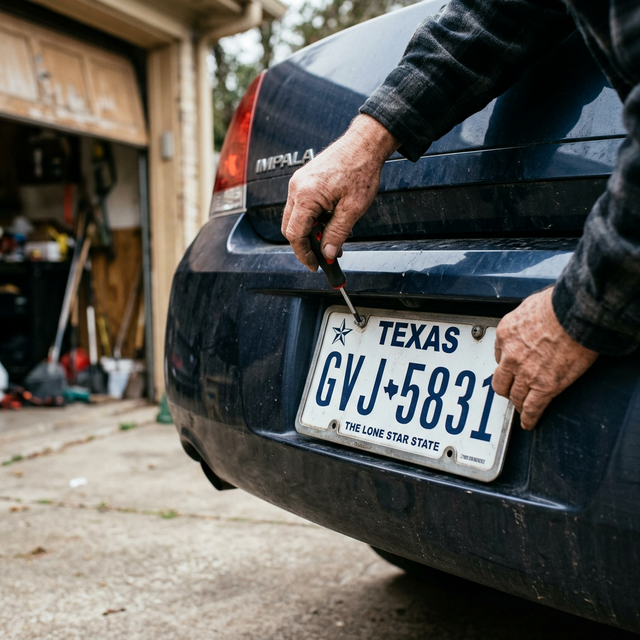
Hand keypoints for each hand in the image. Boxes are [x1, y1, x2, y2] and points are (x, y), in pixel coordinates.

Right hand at [281, 114, 399, 270]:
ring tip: (333, 238)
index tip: (315, 264)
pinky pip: (302, 205)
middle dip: (306, 245)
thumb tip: (329, 253)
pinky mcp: (305, 180)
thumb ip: (337, 233)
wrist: (364, 143)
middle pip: (290, 227)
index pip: (295, 234)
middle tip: (323, 256)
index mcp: (305, 195)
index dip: (304, 254)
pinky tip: (331, 221)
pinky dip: (313, 218)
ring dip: (311, 231)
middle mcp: (296, 188)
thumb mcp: (352, 209)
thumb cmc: (360, 169)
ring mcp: (299, 182)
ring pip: (296, 217)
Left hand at [493, 287, 597, 429]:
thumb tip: (529, 321)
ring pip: (515, 396)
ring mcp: (526, 373)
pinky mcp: (545, 386)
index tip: (511, 367)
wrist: (575, 313)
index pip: (499, 355)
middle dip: (506, 387)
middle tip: (511, 391)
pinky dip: (529, 418)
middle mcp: (511, 355)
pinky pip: (532, 408)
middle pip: (501, 381)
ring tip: (521, 408)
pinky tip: (528, 423)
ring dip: (517, 403)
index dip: (506, 363)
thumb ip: (524, 319)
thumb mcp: (529, 306)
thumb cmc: (558, 304)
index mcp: (505, 334)